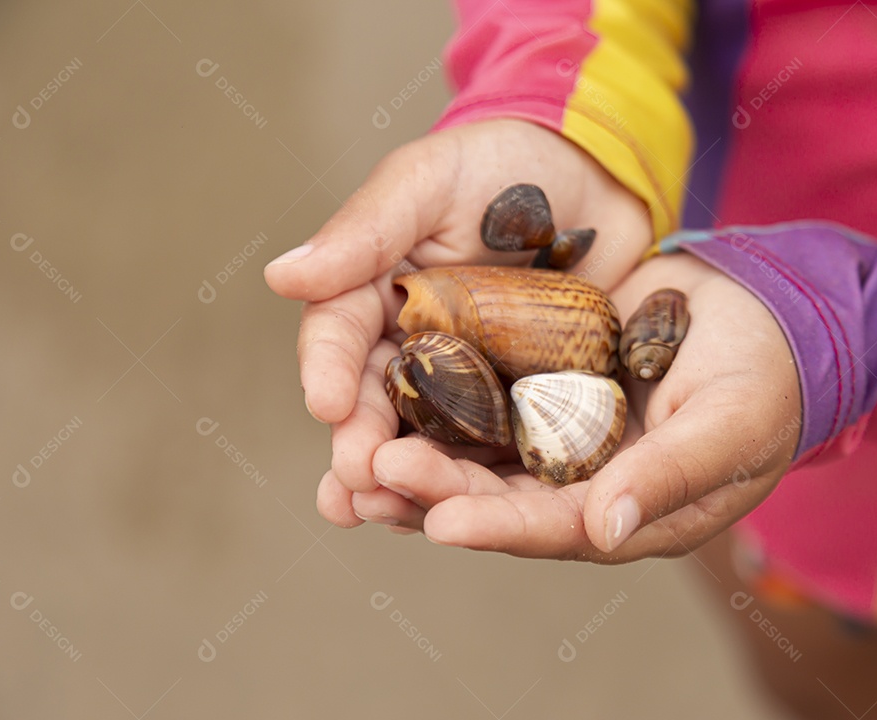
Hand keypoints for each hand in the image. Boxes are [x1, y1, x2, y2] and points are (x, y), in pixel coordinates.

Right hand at [264, 119, 652, 525]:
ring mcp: (468, 381)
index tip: (325, 403)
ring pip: (427, 438)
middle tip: (357, 480)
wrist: (595, 178)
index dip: (327, 369)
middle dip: (361, 444)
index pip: (340, 334)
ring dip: (404, 480)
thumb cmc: (504, 165)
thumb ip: (366, 228)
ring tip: (383, 513)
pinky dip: (476, 483)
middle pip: (376, 402)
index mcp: (376, 291)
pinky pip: (495, 448)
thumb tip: (281, 275)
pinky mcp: (521, 404)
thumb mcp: (431, 180)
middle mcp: (412, 345)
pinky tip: (462, 515)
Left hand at [333, 252, 801, 561]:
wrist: (761, 315)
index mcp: (628, 510)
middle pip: (499, 500)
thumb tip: (604, 530)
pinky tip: (389, 386)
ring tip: (358, 447)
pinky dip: (439, 400)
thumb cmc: (762, 377)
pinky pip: (482, 402)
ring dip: (420, 453)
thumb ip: (670, 475)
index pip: (555, 529)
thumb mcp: (730, 425)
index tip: (440, 520)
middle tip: (374, 471)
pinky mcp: (539, 389)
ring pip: (478, 457)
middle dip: (436, 490)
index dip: (498, 526)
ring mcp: (557, 437)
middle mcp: (581, 486)